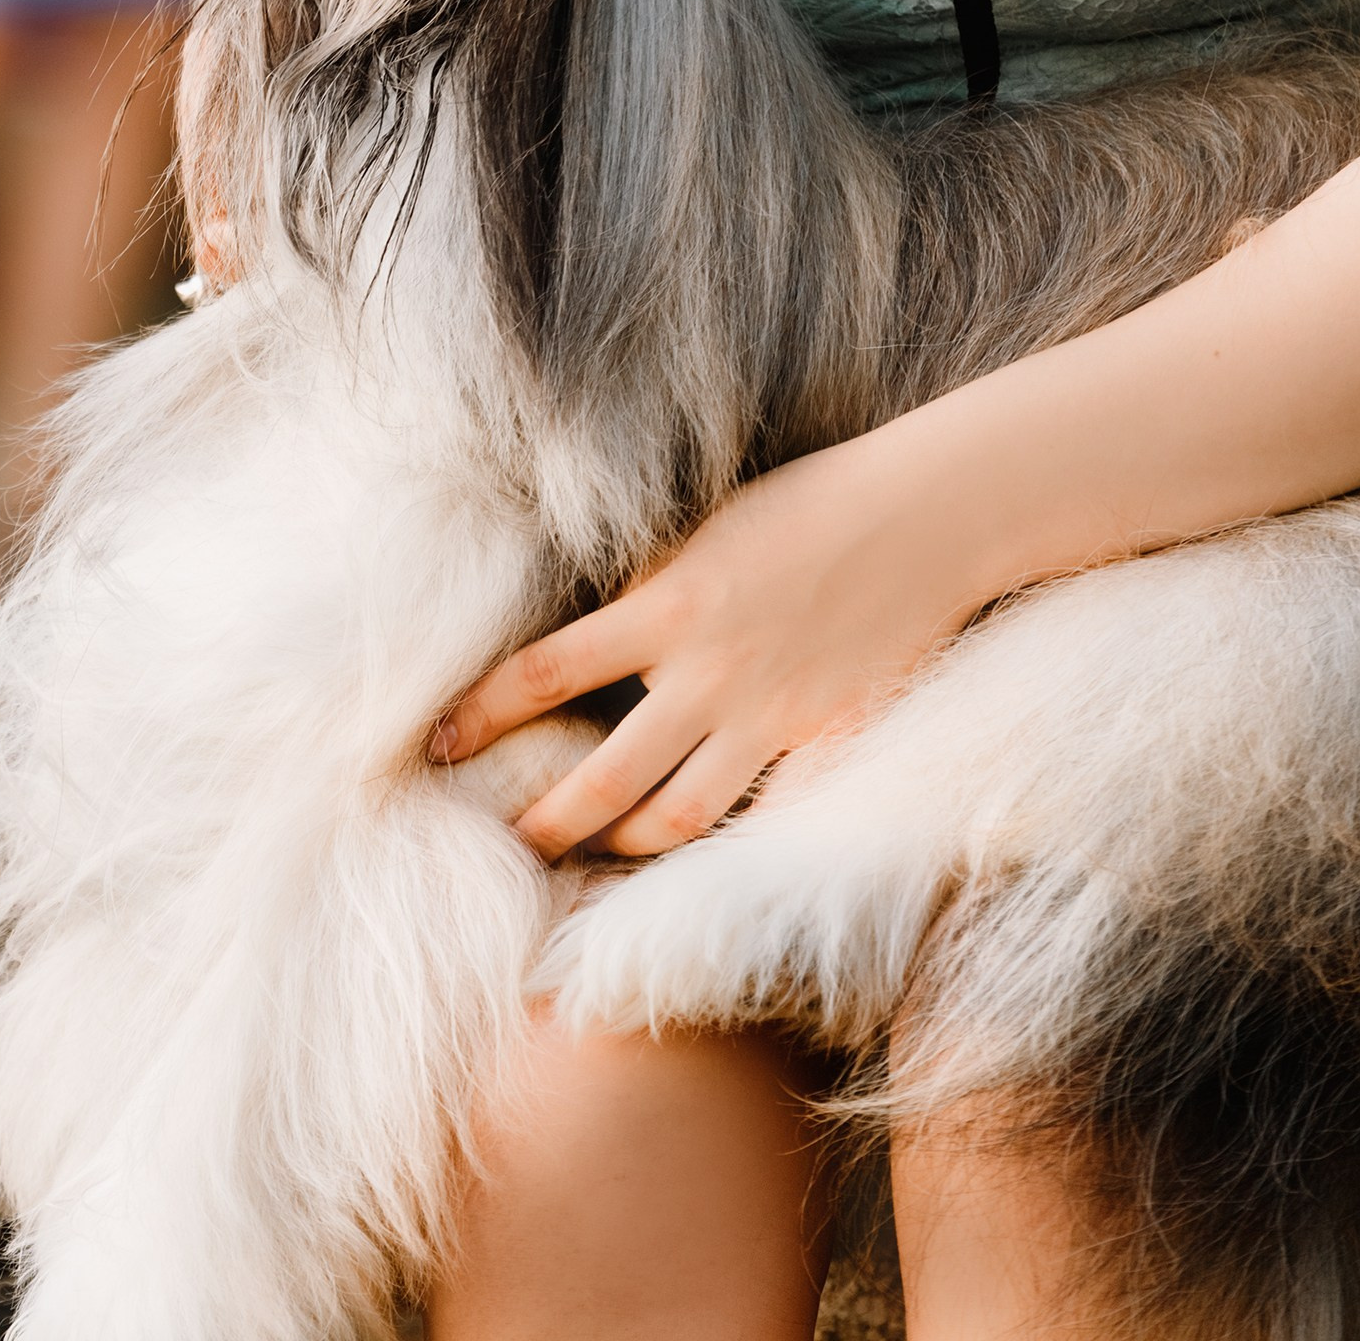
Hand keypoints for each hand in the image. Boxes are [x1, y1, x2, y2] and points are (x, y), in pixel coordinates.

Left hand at [432, 426, 992, 859]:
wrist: (923, 517)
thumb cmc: (803, 507)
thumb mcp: (700, 530)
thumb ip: (643, 591)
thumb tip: (588, 639)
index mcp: (667, 608)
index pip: (545, 672)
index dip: (481, 714)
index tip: (436, 745)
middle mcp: (710, 675)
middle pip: (603, 781)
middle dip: (544, 823)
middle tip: (507, 842)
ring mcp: (771, 719)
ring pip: (678, 819)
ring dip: (623, 846)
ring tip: (593, 852)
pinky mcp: (826, 742)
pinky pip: (761, 813)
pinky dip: (720, 838)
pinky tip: (692, 852)